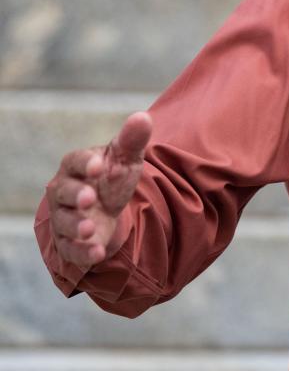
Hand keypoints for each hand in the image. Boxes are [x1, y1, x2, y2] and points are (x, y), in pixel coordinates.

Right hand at [45, 112, 151, 267]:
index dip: (86, 163)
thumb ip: (132, 140)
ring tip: (90, 229)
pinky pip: (71, 249)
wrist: (105, 209)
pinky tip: (96, 253)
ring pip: (64, 222)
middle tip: (89, 198)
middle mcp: (64, 192)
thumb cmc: (111, 178)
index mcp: (76, 167)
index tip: (99, 165)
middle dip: (75, 196)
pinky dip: (82, 252)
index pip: (75, 161)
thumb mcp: (125, 159)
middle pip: (63, 192)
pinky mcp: (70, 242)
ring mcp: (64, 218)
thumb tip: (142, 117)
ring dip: (76, 226)